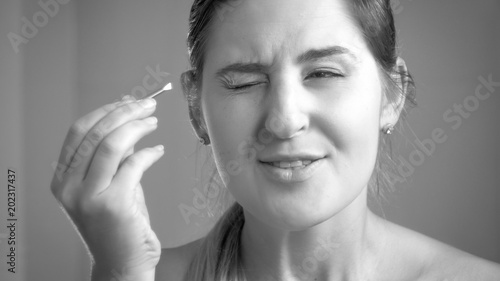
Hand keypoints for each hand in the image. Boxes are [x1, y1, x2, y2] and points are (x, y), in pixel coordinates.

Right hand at [50, 96, 163, 279]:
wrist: (123, 263)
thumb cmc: (118, 224)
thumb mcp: (111, 182)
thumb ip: (115, 153)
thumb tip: (125, 116)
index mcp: (63, 178)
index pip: (79, 131)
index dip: (105, 111)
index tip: (127, 101)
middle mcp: (70, 187)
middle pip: (95, 132)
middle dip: (125, 112)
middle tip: (148, 104)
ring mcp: (88, 196)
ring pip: (111, 144)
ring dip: (137, 126)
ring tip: (153, 121)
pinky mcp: (113, 205)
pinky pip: (134, 164)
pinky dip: (150, 152)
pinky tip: (158, 150)